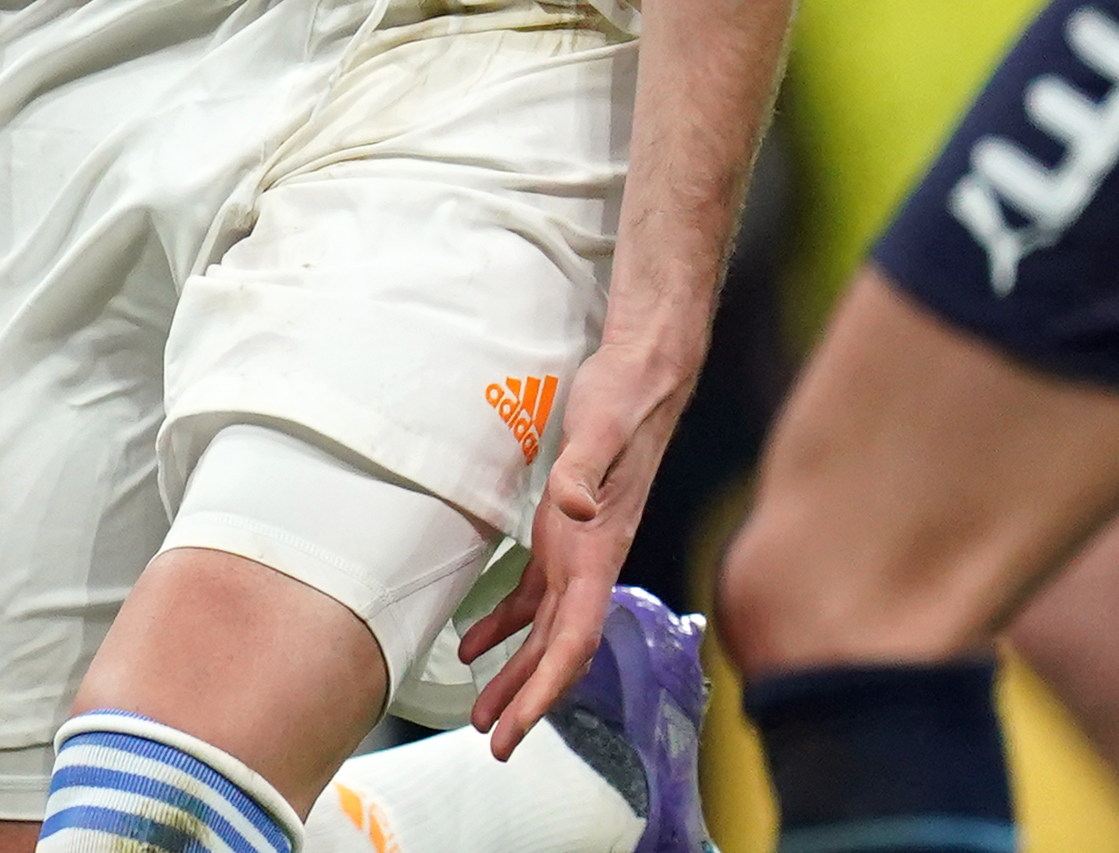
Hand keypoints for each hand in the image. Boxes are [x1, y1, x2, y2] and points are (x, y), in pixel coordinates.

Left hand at [459, 339, 691, 756]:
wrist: (641, 373)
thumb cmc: (623, 400)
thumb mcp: (600, 429)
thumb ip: (584, 470)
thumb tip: (572, 506)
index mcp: (599, 551)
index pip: (575, 638)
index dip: (548, 687)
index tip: (520, 728)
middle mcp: (591, 561)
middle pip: (560, 650)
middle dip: (530, 701)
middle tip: (496, 746)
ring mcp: (578, 549)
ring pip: (546, 630)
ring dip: (517, 673)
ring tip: (483, 714)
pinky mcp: (562, 532)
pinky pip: (534, 594)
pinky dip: (506, 624)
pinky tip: (477, 644)